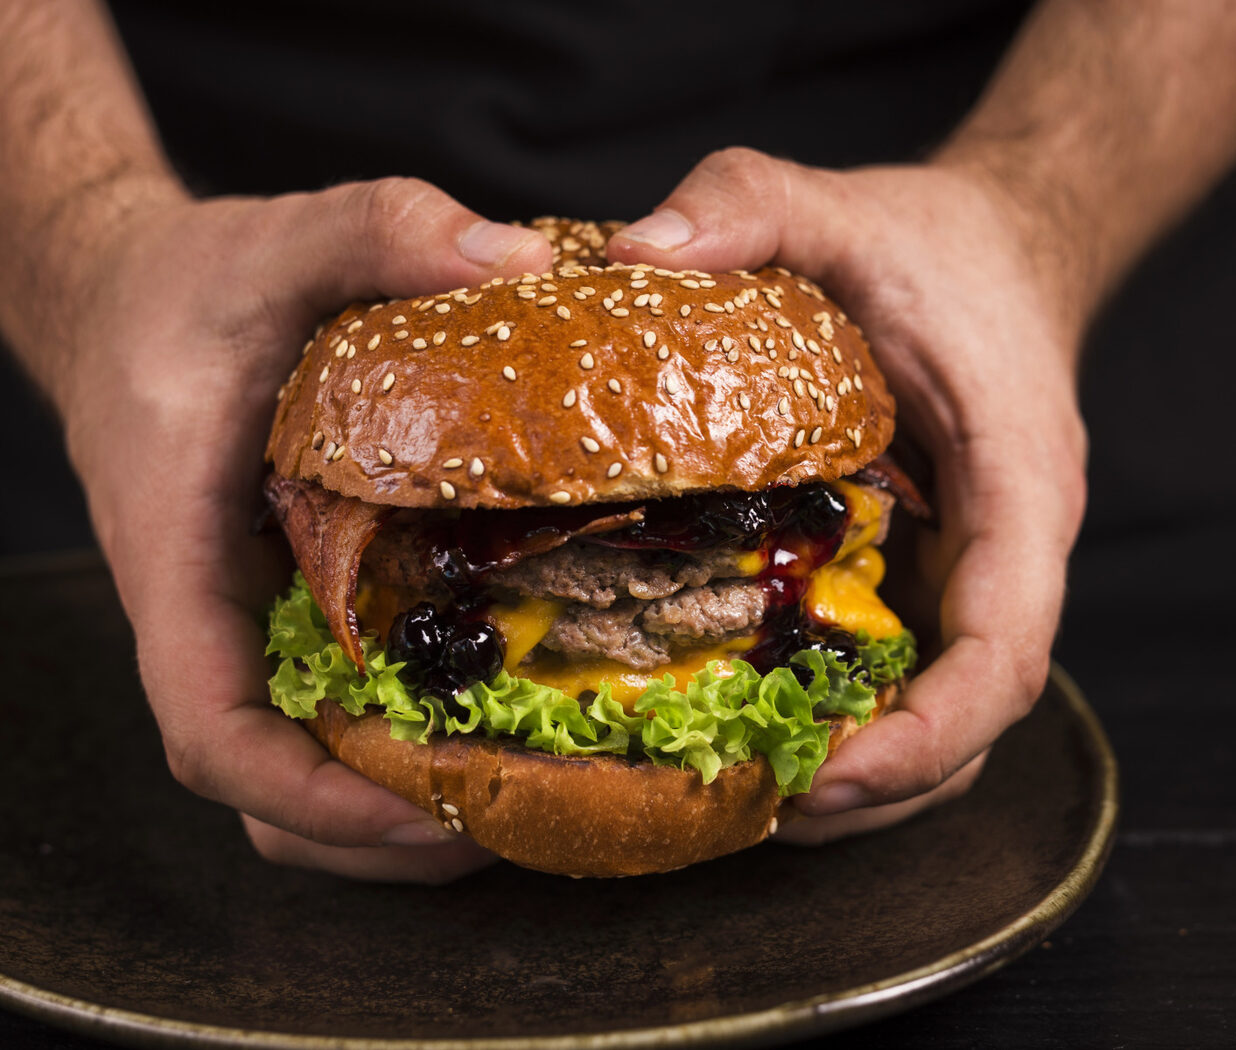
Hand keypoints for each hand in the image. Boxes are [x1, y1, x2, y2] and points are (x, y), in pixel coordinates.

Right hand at [52, 177, 554, 880]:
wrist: (135, 298)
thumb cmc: (193, 285)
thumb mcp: (284, 237)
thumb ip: (384, 227)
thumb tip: (525, 259)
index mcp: (179, 555)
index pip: (208, 728)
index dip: (304, 796)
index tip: (417, 813)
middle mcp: (213, 615)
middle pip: (262, 794)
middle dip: (373, 837)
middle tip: (511, 824)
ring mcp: (255, 625)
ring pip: (296, 777)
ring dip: (394, 818)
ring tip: (523, 807)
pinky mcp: (298, 613)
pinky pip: (335, 719)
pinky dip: (403, 754)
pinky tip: (503, 736)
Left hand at [608, 149, 1088, 841]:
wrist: (1001, 248)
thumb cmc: (937, 241)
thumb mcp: (837, 203)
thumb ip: (749, 200)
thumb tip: (636, 255)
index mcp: (1019, 484)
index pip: (1006, 650)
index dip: (929, 735)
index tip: (828, 776)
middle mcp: (1009, 550)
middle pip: (975, 718)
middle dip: (879, 786)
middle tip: (753, 806)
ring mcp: (974, 572)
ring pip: (947, 718)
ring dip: (862, 776)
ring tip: (744, 791)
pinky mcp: (932, 575)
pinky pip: (907, 676)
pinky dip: (846, 723)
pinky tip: (754, 724)